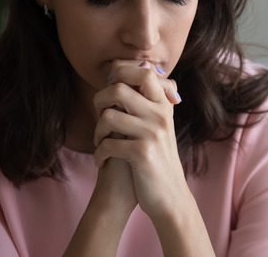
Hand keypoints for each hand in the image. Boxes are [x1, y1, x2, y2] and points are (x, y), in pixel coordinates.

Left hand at [91, 60, 187, 219]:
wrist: (170, 196)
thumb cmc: (158, 158)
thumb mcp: (160, 125)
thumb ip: (150, 100)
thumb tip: (135, 70)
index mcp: (164, 105)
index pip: (143, 71)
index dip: (120, 72)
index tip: (110, 87)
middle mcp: (161, 115)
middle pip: (119, 88)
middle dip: (99, 101)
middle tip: (100, 117)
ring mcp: (152, 133)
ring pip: (108, 116)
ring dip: (97, 131)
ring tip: (100, 142)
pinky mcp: (142, 154)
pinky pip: (108, 143)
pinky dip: (99, 153)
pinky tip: (102, 160)